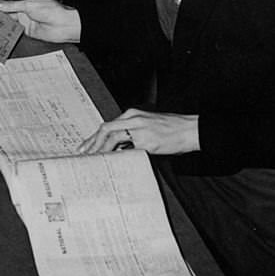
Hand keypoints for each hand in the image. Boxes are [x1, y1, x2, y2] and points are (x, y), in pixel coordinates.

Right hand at [0, 0, 81, 42]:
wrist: (65, 25)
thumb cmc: (54, 10)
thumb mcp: (29, 5)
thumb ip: (11, 6)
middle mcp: (23, 3)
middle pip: (3, 3)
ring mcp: (24, 15)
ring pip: (6, 15)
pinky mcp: (25, 27)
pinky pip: (11, 27)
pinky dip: (3, 27)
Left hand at [77, 108, 199, 155]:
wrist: (190, 130)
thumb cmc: (172, 129)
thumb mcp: (148, 125)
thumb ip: (133, 132)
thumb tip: (118, 147)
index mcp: (133, 114)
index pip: (109, 125)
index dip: (96, 136)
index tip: (88, 146)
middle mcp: (133, 118)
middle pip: (105, 128)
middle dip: (92, 142)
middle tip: (84, 153)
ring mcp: (140, 129)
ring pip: (112, 135)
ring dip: (100, 147)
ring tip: (93, 157)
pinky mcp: (147, 141)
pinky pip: (127, 148)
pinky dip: (116, 154)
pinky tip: (112, 160)